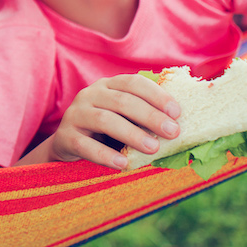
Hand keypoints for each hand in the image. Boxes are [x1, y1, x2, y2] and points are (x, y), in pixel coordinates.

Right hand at [45, 74, 180, 170]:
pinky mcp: (65, 137)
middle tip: (172, 132)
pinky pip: (85, 145)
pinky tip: (123, 164)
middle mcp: (90, 94)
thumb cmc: (106, 130)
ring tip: (153, 148)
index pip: (133, 83)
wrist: (68, 143)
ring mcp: (75, 114)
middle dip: (150, 116)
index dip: (157, 95)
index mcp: (107, 85)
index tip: (177, 113)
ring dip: (132, 134)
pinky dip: (105, 155)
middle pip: (122, 101)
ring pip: (104, 120)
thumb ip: (145, 115)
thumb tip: (181, 124)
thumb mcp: (124, 116)